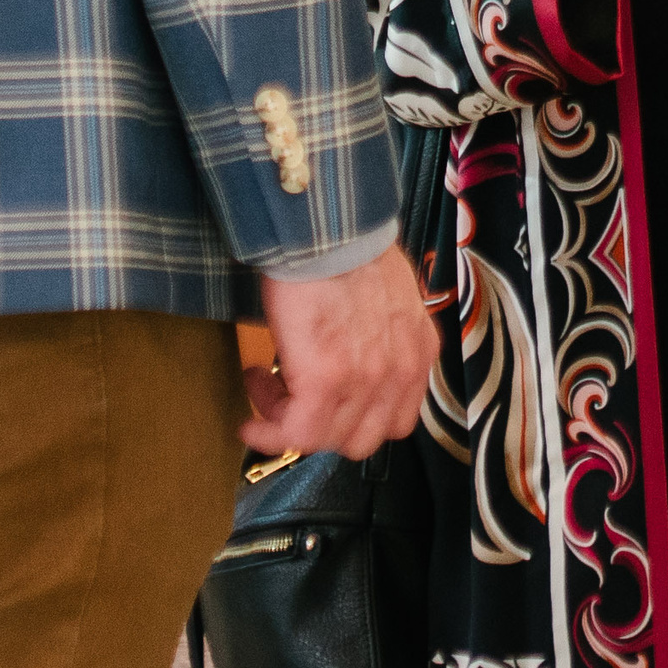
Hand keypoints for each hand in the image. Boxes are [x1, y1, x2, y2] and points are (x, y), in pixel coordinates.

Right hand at [243, 246, 436, 460]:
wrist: (326, 227)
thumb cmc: (348, 246)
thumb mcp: (389, 296)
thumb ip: (384, 335)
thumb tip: (354, 354)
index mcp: (418, 351)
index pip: (395, 422)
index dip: (354, 420)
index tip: (325, 408)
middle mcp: (399, 373)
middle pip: (359, 439)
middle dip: (322, 425)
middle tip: (291, 397)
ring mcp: (365, 381)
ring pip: (324, 440)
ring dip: (287, 422)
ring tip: (265, 386)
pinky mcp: (325, 382)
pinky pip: (295, 433)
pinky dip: (267, 432)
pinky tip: (249, 417)